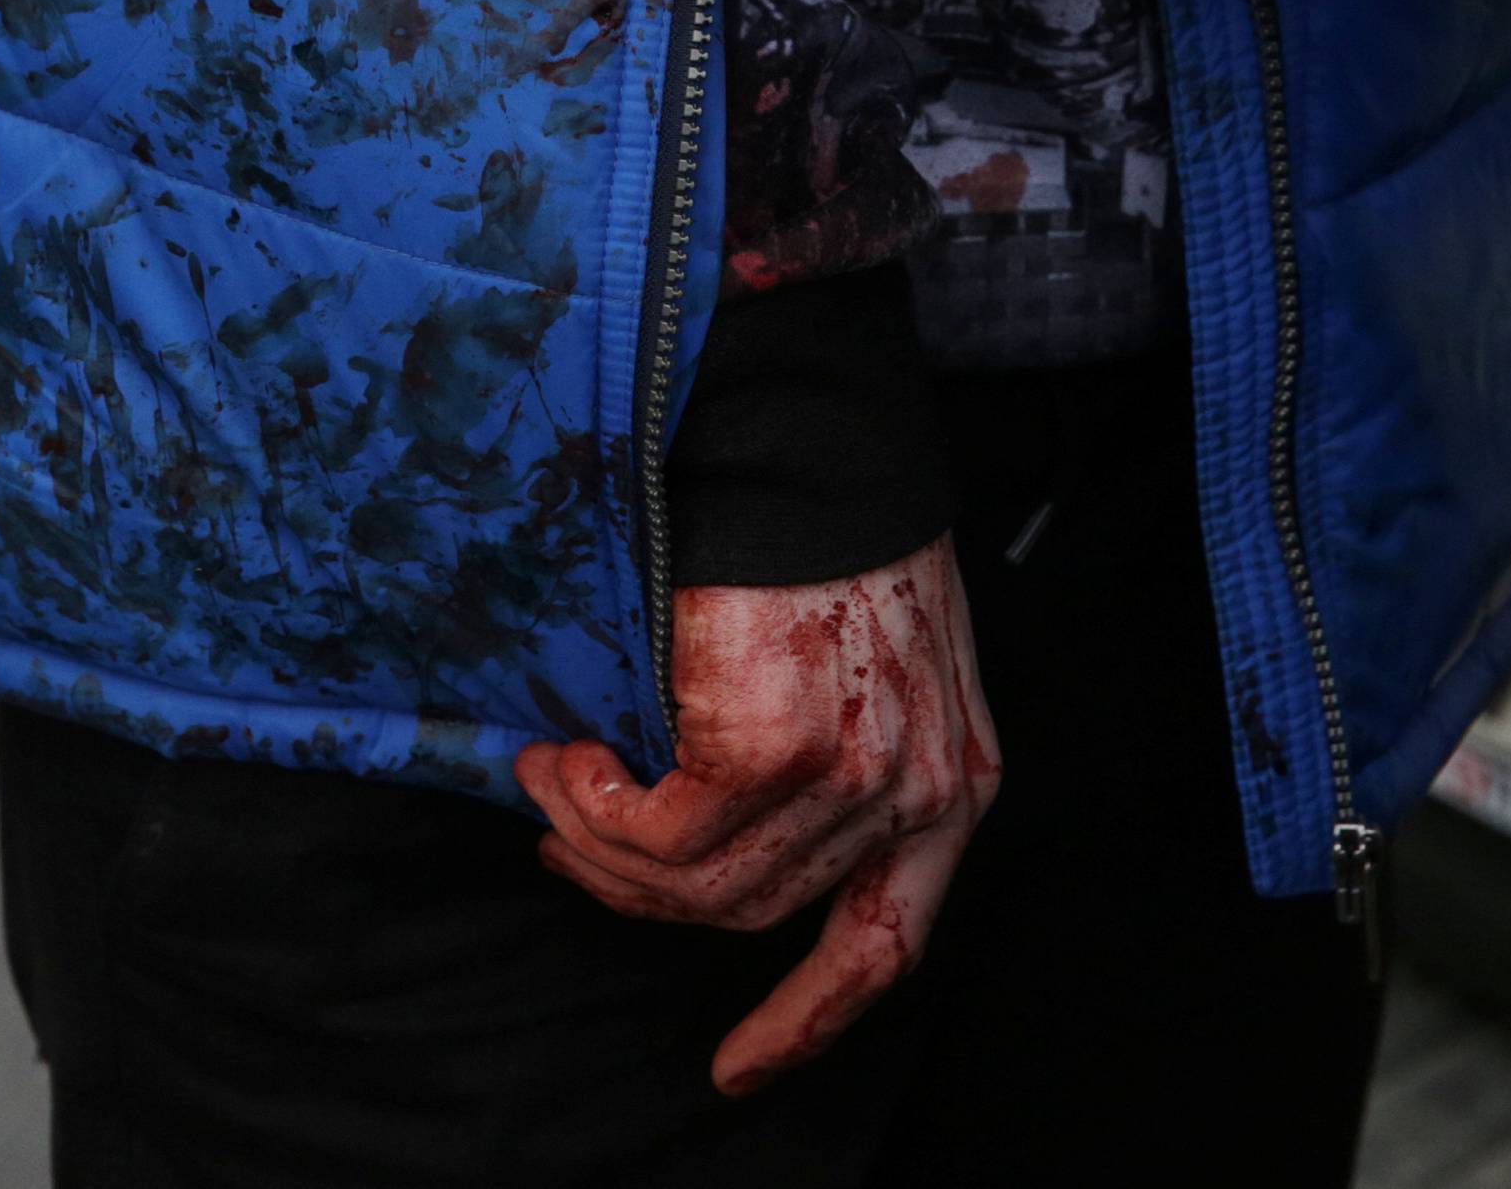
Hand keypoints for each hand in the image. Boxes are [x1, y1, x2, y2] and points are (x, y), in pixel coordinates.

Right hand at [514, 539, 998, 1095]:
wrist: (809, 440)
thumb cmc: (830, 526)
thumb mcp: (872, 656)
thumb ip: (835, 750)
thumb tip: (709, 820)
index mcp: (957, 781)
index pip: (888, 943)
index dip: (808, 1019)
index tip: (739, 1070)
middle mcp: (919, 797)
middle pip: (759, 913)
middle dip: (642, 895)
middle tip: (567, 846)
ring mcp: (852, 779)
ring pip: (701, 884)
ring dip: (604, 847)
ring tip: (553, 784)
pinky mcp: (776, 748)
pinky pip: (663, 831)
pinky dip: (600, 808)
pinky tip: (572, 761)